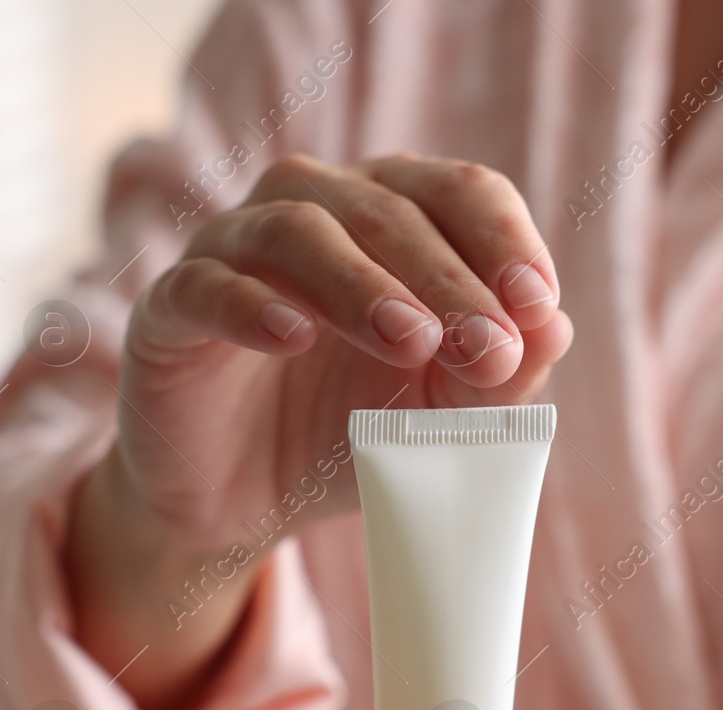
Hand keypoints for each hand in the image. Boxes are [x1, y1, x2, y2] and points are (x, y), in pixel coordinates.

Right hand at [65, 154, 572, 709]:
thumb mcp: (434, 417)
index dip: (503, 240)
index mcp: (386, 217)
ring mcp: (230, 251)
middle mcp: (308, 210)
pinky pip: (207, 285)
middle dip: (446, 277)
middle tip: (485, 345)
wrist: (235, 504)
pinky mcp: (169, 307)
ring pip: (297, 230)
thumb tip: (553, 329)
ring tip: (411, 341)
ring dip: (362, 283)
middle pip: (386, 207)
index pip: (457, 192)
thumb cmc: (340, 436)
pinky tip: (294, 338)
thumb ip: (493, 378)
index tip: (535, 306)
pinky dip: (252, 305)